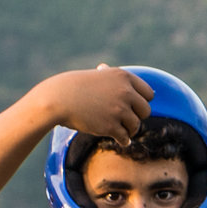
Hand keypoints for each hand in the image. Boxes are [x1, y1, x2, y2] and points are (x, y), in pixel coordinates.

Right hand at [34, 66, 152, 144]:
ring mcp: (118, 109)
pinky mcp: (110, 126)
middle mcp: (125, 92)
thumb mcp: (96, 76)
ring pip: (136, 126)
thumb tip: (107, 67)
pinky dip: (123, 140)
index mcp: (124, 77)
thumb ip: (109, 76)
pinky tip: (119, 140)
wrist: (58, 99)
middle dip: (137, 117)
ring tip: (119, 129)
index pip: (148, 94)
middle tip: (125, 120)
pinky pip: (125, 138)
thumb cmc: (74, 87)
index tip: (131, 107)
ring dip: (129, 130)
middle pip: (146, 111)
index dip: (141, 102)